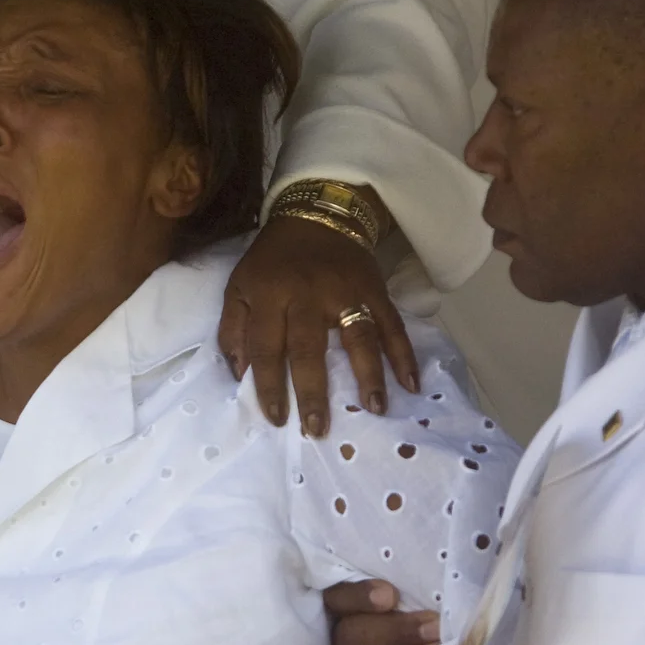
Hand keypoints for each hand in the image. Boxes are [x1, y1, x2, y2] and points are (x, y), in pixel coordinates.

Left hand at [219, 216, 418, 436]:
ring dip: (368, 376)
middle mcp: (307, 295)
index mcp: (268, 295)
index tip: (276, 419)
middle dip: (313, 392)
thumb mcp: (239, 286)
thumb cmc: (271, 262)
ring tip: (374, 410)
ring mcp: (345, 291)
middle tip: (317, 428)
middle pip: (309, 348)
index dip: (268, 385)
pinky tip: (411, 384)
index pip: (264, 347)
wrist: (316, 215)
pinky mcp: (375, 289)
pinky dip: (404, 354)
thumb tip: (238, 376)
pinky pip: (392, 325)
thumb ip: (233, 330)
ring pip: (358, 336)